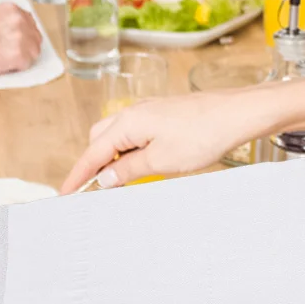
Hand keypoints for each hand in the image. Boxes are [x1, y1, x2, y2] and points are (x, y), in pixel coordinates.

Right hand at [0, 2, 42, 80]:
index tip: (15, 41)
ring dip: (23, 58)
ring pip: (34, 52)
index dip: (23, 34)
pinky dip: (17, 68)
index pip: (29, 22)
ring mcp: (20, 37)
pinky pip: (26, 65)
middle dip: (26, 46)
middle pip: (35, 37)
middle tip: (11, 54)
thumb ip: (4, 20)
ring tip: (4, 60)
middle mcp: (19, 20)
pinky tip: (2, 66)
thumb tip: (15, 29)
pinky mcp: (18, 56)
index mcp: (11, 9)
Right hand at [62, 92, 264, 191]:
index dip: (78, 175)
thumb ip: (129, 169)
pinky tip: (144, 163)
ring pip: (119, 135)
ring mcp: (151, 110)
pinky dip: (132, 149)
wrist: (238, 114)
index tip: (66, 193)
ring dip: (115, 157)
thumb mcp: (161, 160)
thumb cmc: (203, 134)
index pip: (92, 152)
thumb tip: (105, 178)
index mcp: (128, 122)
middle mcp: (135, 111)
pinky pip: (137, 132)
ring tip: (122, 182)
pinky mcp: (165, 114)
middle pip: (100, 139)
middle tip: (96, 191)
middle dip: (95, 164)